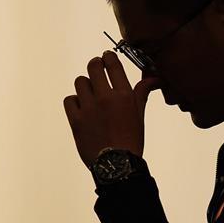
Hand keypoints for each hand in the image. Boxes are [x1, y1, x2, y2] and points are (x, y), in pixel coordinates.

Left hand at [63, 50, 161, 168]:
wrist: (117, 165)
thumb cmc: (131, 140)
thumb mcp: (139, 114)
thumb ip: (142, 92)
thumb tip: (154, 78)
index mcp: (123, 95)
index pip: (112, 64)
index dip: (108, 57)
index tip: (106, 57)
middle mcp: (105, 98)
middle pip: (93, 67)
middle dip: (95, 65)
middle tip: (96, 68)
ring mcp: (89, 108)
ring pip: (80, 82)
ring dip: (85, 84)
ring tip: (89, 92)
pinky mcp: (75, 120)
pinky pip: (69, 100)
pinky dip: (74, 101)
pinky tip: (81, 107)